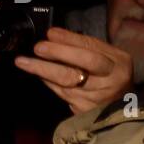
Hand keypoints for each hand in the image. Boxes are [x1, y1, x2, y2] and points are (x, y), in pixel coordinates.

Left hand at [15, 27, 132, 114]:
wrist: (119, 106)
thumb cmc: (109, 76)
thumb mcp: (107, 57)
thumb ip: (85, 47)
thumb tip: (53, 36)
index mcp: (118, 62)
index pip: (92, 48)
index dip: (70, 40)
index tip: (51, 33)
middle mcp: (110, 80)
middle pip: (84, 64)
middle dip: (58, 54)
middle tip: (38, 47)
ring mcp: (96, 97)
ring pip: (66, 81)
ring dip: (42, 70)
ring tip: (23, 62)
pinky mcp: (83, 110)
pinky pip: (60, 92)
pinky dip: (47, 81)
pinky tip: (36, 73)